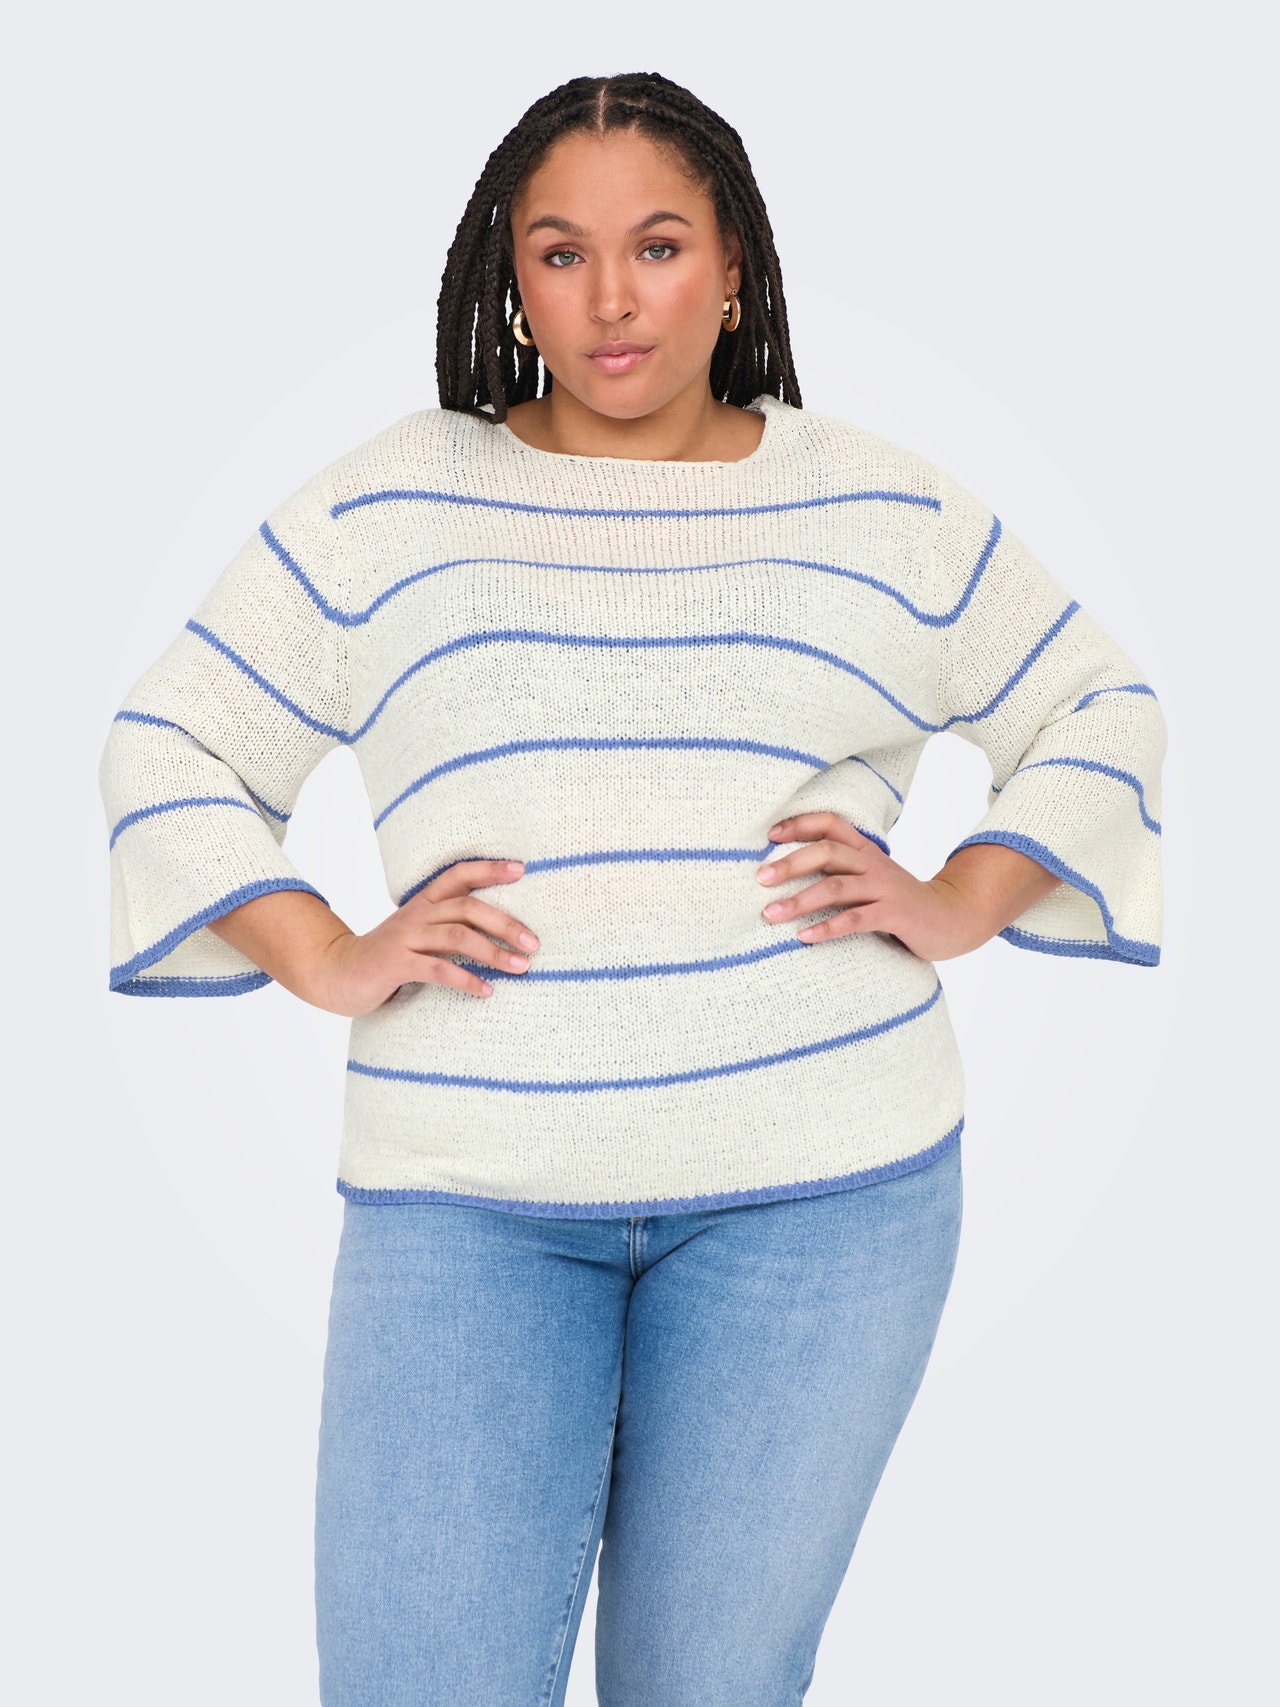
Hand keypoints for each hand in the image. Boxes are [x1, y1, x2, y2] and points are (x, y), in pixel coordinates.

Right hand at [207, 859, 538, 1015]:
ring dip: (494, 953)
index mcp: (423, 903)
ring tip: (522, 968)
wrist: (336, 974)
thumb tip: (503, 935)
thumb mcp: (419, 934)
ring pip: (457, 937)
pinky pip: (437, 970)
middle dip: (506, 923)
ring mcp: (404, 938)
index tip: (522, 869)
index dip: (489, 869)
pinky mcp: (395, 964)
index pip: (458, 874)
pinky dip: (466, 980)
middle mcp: (415, 914)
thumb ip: (449, 927)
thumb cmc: (389, 957)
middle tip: (534, 942)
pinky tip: (486, 991)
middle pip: (467, 907)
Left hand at [757, 812, 1057, 961]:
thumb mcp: (871, 878)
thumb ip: (841, 872)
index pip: (831, 824)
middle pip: (827, 852)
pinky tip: (804, 937)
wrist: (953, 918)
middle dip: (790, 863)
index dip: (800, 824)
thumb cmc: (901, 901)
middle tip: (760, 878)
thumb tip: (790, 873)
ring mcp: (884, 889)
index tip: (769, 835)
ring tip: (770, 914)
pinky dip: (827, 928)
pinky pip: (855, 920)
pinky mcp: (894, 915)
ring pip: (836, 887)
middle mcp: (873, 865)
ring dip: (799, 901)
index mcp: (866, 851)